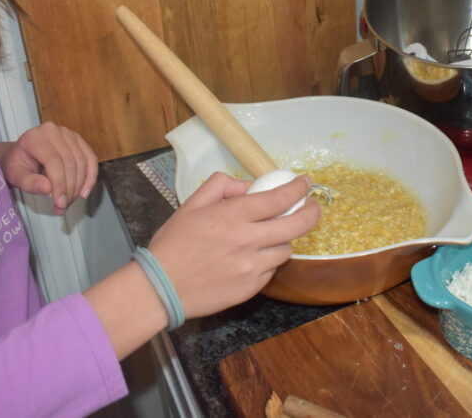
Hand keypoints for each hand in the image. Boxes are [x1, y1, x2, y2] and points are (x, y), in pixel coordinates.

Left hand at [0, 122, 97, 214]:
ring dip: (79, 186)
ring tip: (69, 201)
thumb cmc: (17, 164)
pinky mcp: (78, 140)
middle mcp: (53, 131)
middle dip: (70, 189)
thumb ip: (28, 183)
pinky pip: (91, 158)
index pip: (54, 162)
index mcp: (35, 137)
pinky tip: (84, 191)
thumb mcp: (15, 175)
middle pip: (70, 163)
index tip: (60, 203)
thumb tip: (47, 188)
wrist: (20, 155)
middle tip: (63, 206)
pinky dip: (90, 176)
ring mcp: (68, 134)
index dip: (60, 184)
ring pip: (82, 162)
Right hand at [147, 172, 320, 318]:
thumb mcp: (192, 204)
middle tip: (311, 206)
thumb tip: (249, 187)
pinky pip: (271, 270)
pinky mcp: (251, 288)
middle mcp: (247, 240)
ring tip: (269, 236)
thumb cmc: (173, 243)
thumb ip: (222, 186)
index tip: (305, 183)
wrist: (160, 288)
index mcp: (233, 215)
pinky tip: (252, 258)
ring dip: (283, 239)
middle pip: (297, 225)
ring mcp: (251, 267)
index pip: (279, 198)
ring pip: (286, 249)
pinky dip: (268, 260)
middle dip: (311, 212)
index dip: (298, 188)